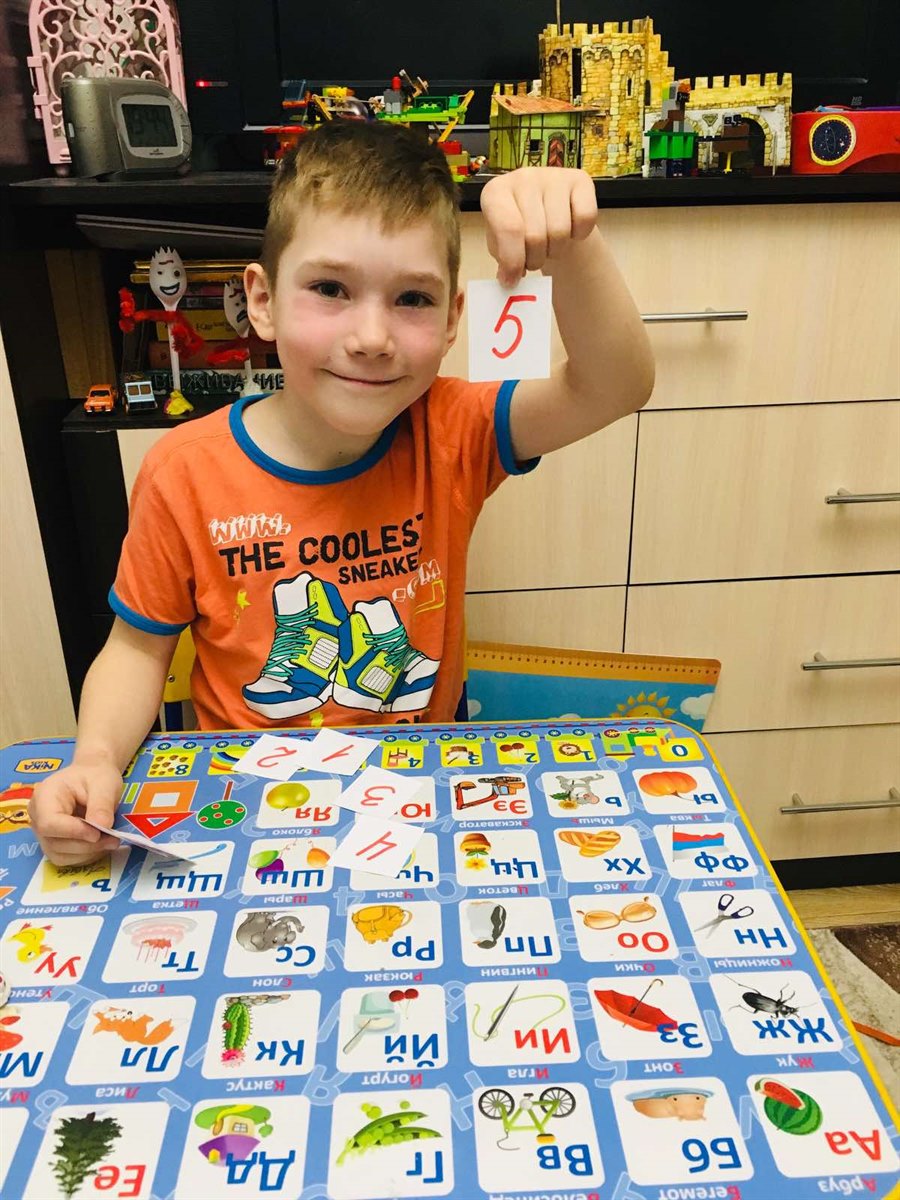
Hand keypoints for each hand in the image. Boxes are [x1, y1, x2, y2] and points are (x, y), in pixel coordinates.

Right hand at [29, 761, 123, 865]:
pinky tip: (101, 845)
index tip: (98, 833)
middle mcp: (37, 817)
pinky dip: (86, 856)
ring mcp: (43, 833)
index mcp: (45, 796)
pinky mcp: (53, 845)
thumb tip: (101, 826)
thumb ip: (101, 804)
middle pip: (54, 842)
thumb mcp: (105, 783)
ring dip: (88, 853)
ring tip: (111, 841)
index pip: (49, 823)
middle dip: (87, 845)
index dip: (74, 832)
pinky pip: (66, 859)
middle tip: (114, 839)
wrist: (94, 779)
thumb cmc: (96, 777)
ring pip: (60, 855)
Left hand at [480, 167, 597, 286]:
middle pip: (536, 236)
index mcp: (495, 192)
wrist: (546, 210)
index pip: (509, 229)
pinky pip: (585, 218)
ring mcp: (553, 176)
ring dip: (555, 251)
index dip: (513, 261)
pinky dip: (579, 235)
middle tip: (533, 260)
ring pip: (560, 231)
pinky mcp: (580, 179)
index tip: (513, 281)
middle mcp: (523, 178)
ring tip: (548, 246)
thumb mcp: (502, 245)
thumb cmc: (519, 229)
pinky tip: (569, 231)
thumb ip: (503, 261)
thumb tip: (509, 279)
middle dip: (535, 260)